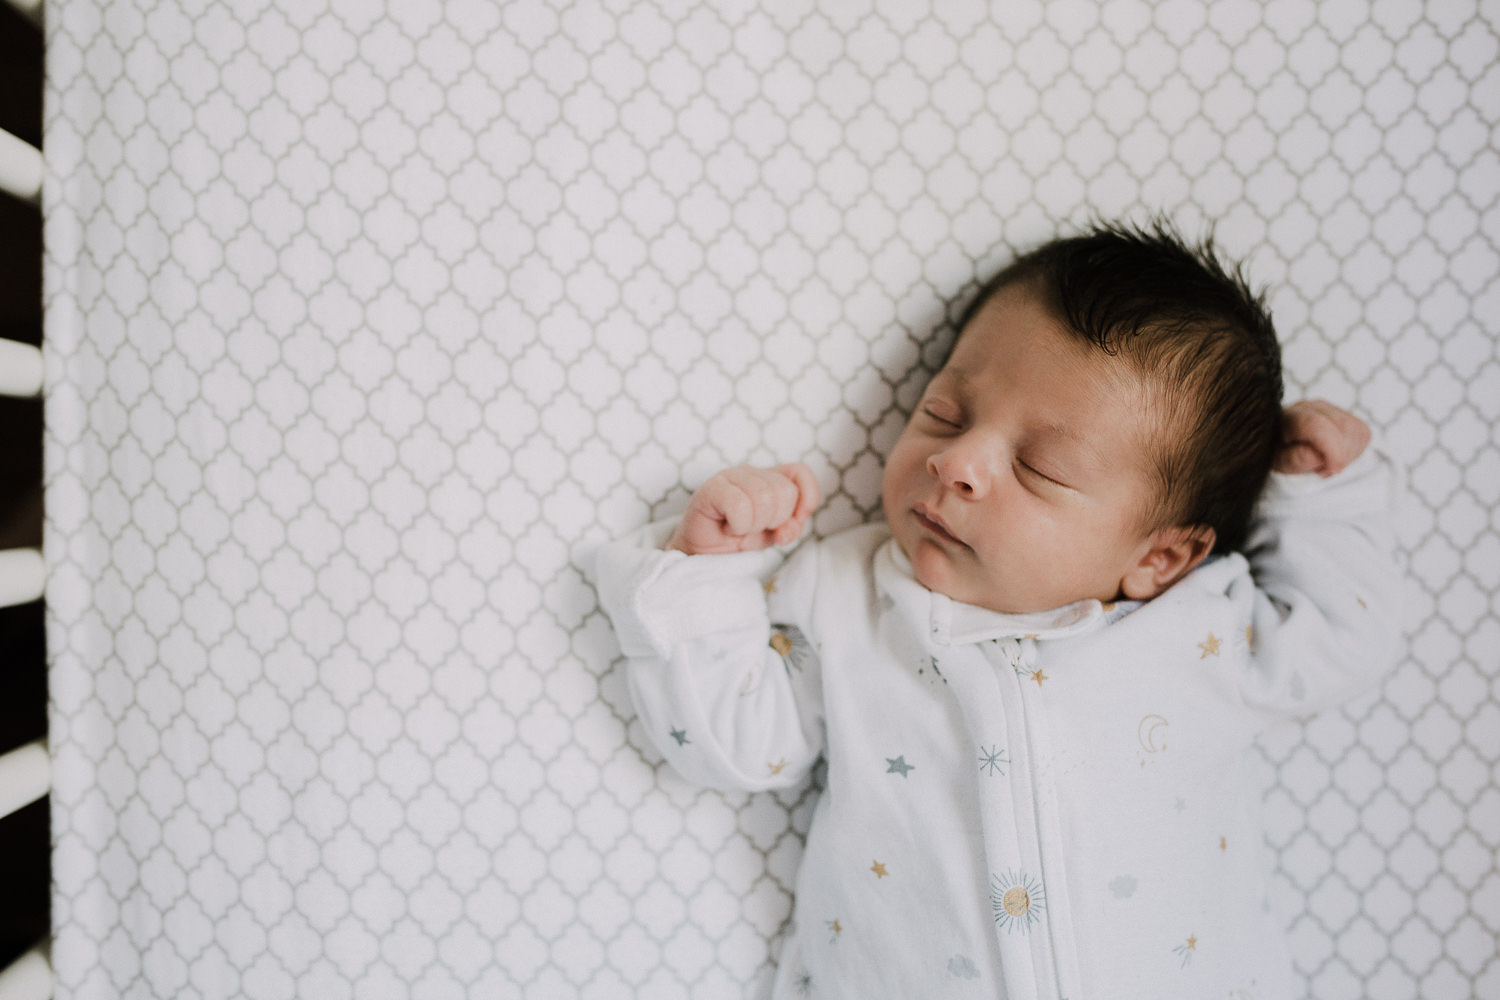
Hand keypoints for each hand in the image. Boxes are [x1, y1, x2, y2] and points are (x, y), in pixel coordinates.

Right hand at [666, 464, 820, 553]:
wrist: (703, 554)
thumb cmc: (738, 538)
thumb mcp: (774, 535)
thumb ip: (791, 527)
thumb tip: (786, 530)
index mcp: (770, 477)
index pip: (801, 473)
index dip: (805, 500)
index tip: (788, 525)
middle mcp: (751, 472)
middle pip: (785, 491)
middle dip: (775, 520)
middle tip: (754, 528)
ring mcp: (730, 477)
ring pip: (764, 498)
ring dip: (754, 525)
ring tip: (739, 528)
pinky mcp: (711, 489)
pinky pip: (739, 505)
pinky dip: (738, 524)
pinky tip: (728, 528)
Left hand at [1274, 400, 1370, 476]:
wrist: (1280, 449)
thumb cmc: (1278, 457)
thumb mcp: (1280, 463)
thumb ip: (1297, 458)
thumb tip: (1318, 455)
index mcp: (1290, 417)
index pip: (1316, 425)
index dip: (1332, 448)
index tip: (1334, 469)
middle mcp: (1311, 407)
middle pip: (1343, 426)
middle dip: (1341, 454)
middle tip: (1323, 470)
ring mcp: (1329, 409)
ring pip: (1356, 429)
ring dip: (1349, 454)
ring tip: (1327, 465)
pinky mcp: (1345, 415)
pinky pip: (1362, 432)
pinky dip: (1355, 450)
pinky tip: (1336, 457)